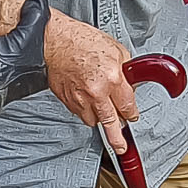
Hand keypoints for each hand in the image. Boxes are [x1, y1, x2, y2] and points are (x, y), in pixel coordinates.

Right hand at [44, 13, 137, 152]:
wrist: (55, 40)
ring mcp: (79, 98)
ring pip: (93, 120)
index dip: (131, 114)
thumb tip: (131, 86)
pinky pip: (79, 113)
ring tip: (101, 110)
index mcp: (112, 78)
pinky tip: (86, 99)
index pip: (127, 106)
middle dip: (117, 138)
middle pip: (110, 123)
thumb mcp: (116, 50)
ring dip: (99, 117)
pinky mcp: (66, 100)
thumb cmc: (83, 41)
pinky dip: (85, 109)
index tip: (132, 117)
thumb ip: (126, 72)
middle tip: (121, 146)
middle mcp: (96, 91)